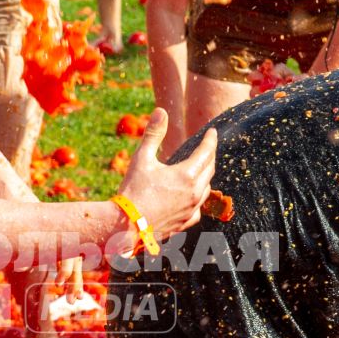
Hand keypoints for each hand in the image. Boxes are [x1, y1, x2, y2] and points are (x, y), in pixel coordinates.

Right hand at [115, 108, 218, 241]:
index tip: (212, 132)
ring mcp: (191, 210)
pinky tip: (192, 198)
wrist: (126, 226)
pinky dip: (198, 199)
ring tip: (201, 170)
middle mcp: (194, 192)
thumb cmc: (133, 191)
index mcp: (186, 174)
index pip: (207, 152)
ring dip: (205, 176)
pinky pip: (198, 209)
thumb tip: (161, 111)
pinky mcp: (184, 223)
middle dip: (210, 155)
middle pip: (210, 169)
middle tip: (207, 147)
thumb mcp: (142, 158)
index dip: (210, 140)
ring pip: (207, 189)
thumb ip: (154, 134)